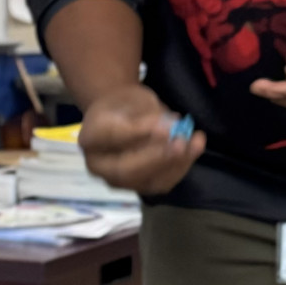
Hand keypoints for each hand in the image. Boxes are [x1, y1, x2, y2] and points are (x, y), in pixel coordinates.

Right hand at [78, 85, 205, 196]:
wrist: (121, 117)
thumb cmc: (125, 105)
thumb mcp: (133, 98)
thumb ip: (146, 113)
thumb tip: (168, 127)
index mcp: (90, 137)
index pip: (111, 137)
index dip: (138, 133)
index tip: (164, 125)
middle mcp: (99, 166)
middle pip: (125, 170)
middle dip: (156, 158)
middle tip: (180, 142)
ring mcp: (119, 181)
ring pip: (146, 181)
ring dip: (174, 164)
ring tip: (195, 143)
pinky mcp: (139, 186)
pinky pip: (161, 183)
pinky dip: (181, 167)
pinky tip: (195, 148)